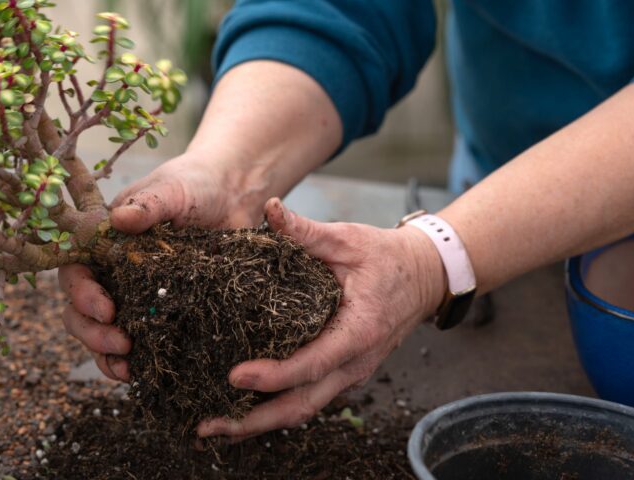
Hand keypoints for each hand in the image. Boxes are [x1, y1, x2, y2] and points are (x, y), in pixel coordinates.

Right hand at [60, 152, 267, 381]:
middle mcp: (112, 271)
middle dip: (92, 332)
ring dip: (107, 353)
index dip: (82, 295)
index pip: (75, 272)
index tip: (106, 308)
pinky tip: (143, 374)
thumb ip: (148, 205)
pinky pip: (141, 340)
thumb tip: (120, 218)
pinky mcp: (164, 310)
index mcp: (103, 242)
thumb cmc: (194, 185)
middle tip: (120, 342)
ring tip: (127, 369)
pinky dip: (136, 361)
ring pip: (103, 332)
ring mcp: (136, 293)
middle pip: (81, 311)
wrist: (234, 194)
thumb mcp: (171, 190)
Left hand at [196, 198, 445, 438]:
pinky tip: (240, 407)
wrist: (425, 277)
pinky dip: (273, 408)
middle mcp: (355, 362)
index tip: (235, 375)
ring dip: (258, 421)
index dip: (272, 375)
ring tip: (213, 424)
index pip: (311, 364)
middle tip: (207, 424)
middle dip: (253, 421)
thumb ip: (306, 231)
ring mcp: (350, 374)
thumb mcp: (348, 239)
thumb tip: (271, 209)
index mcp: (358, 331)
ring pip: (302, 409)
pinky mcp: (342, 373)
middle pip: (301, 405)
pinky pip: (308, 398)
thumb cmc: (386, 257)